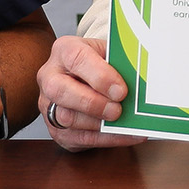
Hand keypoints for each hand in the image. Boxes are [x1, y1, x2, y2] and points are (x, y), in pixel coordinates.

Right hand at [37, 36, 142, 150]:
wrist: (86, 75)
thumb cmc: (100, 63)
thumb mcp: (109, 53)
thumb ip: (119, 63)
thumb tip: (140, 80)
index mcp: (64, 50)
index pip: (76, 58)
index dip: (99, 76)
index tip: (121, 90)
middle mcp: (50, 77)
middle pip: (61, 91)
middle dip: (93, 103)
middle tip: (117, 110)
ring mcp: (48, 104)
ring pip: (66, 118)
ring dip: (98, 124)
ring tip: (123, 124)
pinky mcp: (56, 129)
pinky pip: (77, 138)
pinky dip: (105, 139)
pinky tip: (125, 135)